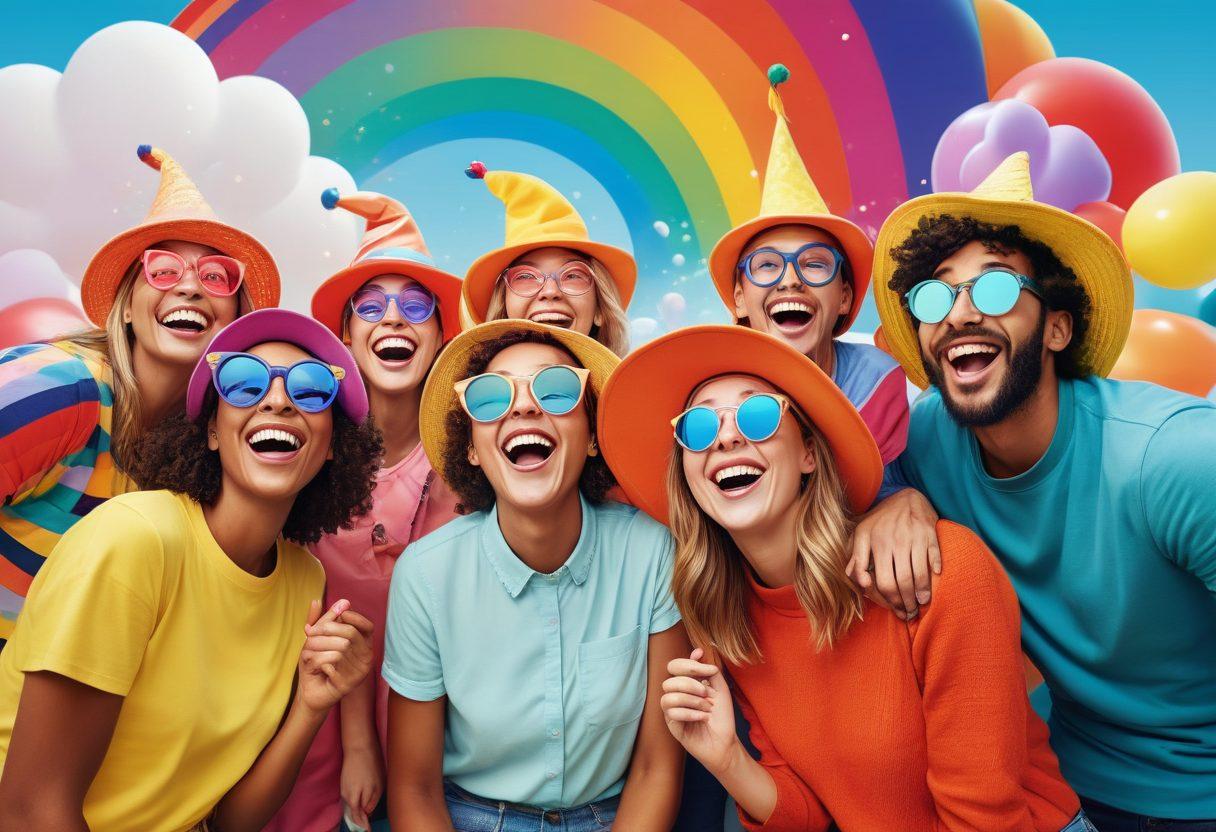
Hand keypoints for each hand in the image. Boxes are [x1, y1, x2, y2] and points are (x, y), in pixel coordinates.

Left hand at [296, 599, 374, 714]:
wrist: (310, 693)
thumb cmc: (316, 662)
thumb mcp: (318, 638)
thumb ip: (324, 619)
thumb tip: (331, 600)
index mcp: (364, 645)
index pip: (367, 627)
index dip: (354, 617)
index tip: (337, 615)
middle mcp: (366, 658)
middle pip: (351, 634)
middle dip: (326, 630)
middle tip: (308, 634)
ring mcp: (359, 672)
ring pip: (339, 649)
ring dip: (317, 648)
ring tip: (307, 652)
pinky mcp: (348, 685)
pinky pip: (331, 666)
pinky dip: (318, 663)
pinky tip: (315, 668)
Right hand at [340, 744, 383, 830]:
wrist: (358, 747)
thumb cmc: (370, 766)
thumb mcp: (377, 786)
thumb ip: (372, 802)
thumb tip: (368, 813)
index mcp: (354, 799)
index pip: (359, 818)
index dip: (365, 826)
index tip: (369, 831)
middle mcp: (346, 797)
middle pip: (353, 815)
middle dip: (360, 822)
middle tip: (367, 829)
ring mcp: (344, 790)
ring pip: (351, 807)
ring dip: (357, 814)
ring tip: (365, 821)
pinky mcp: (344, 784)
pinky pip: (350, 800)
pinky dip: (355, 805)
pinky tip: (360, 807)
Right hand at [661, 648, 739, 774]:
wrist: (725, 742)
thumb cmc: (722, 716)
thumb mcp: (720, 689)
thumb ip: (709, 670)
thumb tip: (697, 651)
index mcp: (686, 684)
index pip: (675, 666)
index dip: (689, 664)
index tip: (709, 670)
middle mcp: (676, 695)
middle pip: (670, 680)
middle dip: (691, 684)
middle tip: (707, 694)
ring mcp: (672, 710)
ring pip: (668, 696)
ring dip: (691, 700)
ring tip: (706, 709)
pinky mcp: (672, 725)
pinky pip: (671, 713)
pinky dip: (689, 713)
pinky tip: (702, 718)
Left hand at [846, 488, 939, 619]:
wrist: (905, 496)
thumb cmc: (880, 521)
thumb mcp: (861, 535)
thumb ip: (855, 558)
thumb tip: (861, 584)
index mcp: (875, 543)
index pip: (883, 582)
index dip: (890, 601)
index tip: (896, 609)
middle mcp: (894, 540)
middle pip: (902, 582)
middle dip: (907, 602)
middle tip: (910, 612)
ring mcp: (913, 537)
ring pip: (919, 574)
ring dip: (922, 593)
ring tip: (922, 602)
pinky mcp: (930, 533)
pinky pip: (934, 558)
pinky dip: (936, 572)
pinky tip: (935, 580)